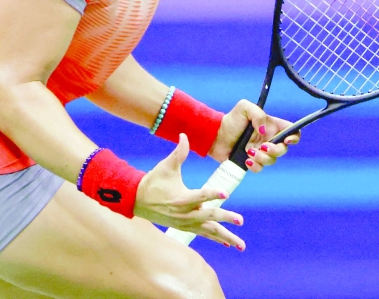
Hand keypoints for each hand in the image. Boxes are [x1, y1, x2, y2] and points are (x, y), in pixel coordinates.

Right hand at [134, 134, 246, 248]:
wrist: (137, 200)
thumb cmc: (154, 181)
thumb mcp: (166, 165)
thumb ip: (179, 152)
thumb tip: (184, 135)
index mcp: (181, 198)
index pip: (200, 195)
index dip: (213, 194)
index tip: (225, 194)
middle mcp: (185, 213)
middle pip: (209, 217)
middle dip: (225, 218)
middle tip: (240, 220)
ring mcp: (185, 222)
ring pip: (209, 231)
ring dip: (226, 237)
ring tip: (241, 244)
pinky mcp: (185, 227)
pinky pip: (204, 234)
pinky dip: (216, 238)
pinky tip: (228, 243)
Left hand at [208, 99, 300, 171]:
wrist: (216, 136)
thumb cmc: (231, 120)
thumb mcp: (244, 108)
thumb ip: (257, 114)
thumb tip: (264, 131)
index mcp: (272, 126)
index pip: (292, 131)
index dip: (294, 137)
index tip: (287, 140)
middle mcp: (269, 140)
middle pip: (283, 149)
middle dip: (275, 150)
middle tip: (262, 147)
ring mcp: (261, 152)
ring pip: (272, 160)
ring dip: (262, 158)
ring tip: (248, 152)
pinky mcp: (252, 162)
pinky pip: (260, 168)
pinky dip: (255, 166)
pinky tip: (246, 160)